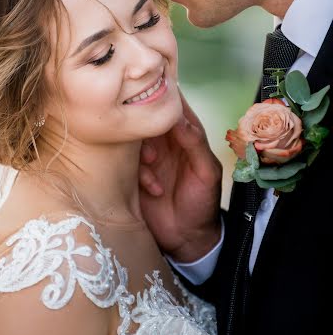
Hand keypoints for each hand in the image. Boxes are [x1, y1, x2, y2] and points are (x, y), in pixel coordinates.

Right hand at [139, 90, 221, 262]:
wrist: (186, 239)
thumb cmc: (203, 203)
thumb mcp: (206, 172)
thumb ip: (195, 142)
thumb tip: (177, 116)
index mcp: (186, 133)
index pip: (174, 104)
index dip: (164, 95)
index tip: (153, 96)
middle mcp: (166, 140)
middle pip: (147, 117)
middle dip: (146, 128)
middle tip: (154, 146)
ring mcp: (148, 156)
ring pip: (134, 138)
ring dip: (142, 152)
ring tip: (153, 166)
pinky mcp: (134, 172)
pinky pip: (126, 161)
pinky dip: (140, 174)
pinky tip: (154, 189)